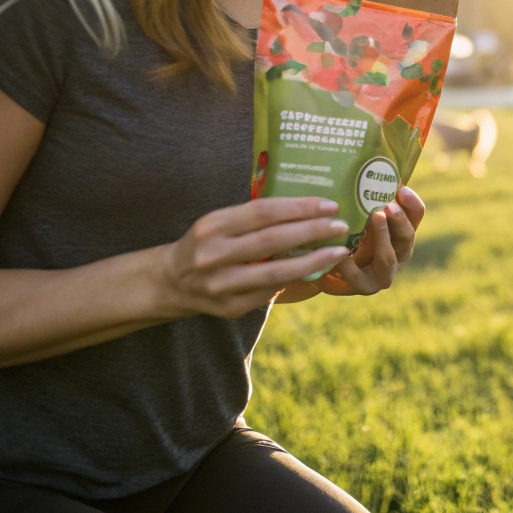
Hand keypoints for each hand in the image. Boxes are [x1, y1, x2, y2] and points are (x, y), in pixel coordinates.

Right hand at [156, 197, 350, 319]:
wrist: (171, 281)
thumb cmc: (209, 242)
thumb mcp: (221, 222)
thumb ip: (255, 218)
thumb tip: (309, 209)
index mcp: (212, 226)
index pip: (262, 212)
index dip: (299, 207)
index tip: (329, 204)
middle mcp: (213, 255)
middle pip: (272, 240)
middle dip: (312, 231)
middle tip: (340, 225)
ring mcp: (220, 285)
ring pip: (276, 272)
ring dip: (312, 261)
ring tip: (338, 251)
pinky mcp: (230, 308)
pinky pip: (270, 291)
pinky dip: (295, 279)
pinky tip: (315, 270)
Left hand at [314, 186, 425, 296]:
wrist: (325, 262)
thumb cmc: (345, 229)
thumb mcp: (357, 210)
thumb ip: (366, 196)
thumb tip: (365, 164)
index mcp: (400, 230)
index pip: (416, 215)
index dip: (412, 203)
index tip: (401, 188)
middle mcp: (397, 252)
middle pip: (407, 238)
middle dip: (399, 221)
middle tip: (388, 206)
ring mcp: (383, 272)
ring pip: (389, 259)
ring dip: (382, 239)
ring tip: (373, 221)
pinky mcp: (364, 286)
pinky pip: (360, 277)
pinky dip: (349, 266)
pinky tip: (340, 254)